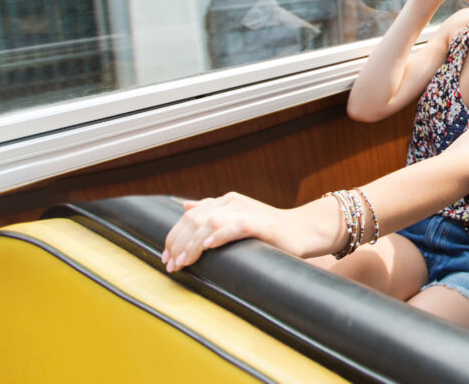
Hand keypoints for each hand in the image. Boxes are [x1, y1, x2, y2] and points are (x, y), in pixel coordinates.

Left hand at [162, 192, 282, 271]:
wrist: (302, 231)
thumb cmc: (267, 231)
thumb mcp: (236, 219)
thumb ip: (211, 211)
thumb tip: (185, 207)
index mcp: (225, 201)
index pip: (189, 217)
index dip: (174, 237)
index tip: (166, 258)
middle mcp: (233, 202)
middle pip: (195, 220)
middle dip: (178, 244)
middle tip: (172, 266)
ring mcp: (247, 210)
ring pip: (210, 223)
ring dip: (192, 244)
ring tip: (184, 262)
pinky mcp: (262, 223)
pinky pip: (237, 225)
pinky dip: (221, 235)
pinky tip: (208, 246)